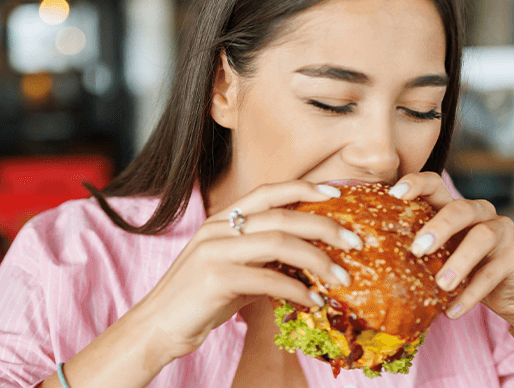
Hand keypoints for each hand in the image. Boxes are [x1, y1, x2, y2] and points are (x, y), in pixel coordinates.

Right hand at [133, 180, 362, 362]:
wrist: (157, 326)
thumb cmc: (198, 301)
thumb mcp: (234, 271)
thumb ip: (263, 260)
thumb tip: (306, 263)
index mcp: (222, 220)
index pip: (268, 191)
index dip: (305, 187)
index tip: (338, 192)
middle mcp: (218, 229)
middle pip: (283, 215)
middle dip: (326, 226)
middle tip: (356, 241)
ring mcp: (215, 251)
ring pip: (280, 243)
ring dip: (319, 260)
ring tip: (343, 278)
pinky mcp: (215, 278)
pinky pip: (269, 279)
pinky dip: (298, 290)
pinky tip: (314, 302)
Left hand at [387, 172, 513, 319]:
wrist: (507, 293)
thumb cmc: (461, 269)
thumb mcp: (438, 256)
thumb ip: (416, 248)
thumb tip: (367, 256)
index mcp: (454, 207)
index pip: (435, 184)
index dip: (416, 184)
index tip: (394, 194)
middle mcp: (480, 212)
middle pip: (460, 209)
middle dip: (438, 227)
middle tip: (417, 249)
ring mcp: (502, 232)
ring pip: (482, 237)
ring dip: (459, 262)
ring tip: (441, 285)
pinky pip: (492, 274)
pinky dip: (471, 294)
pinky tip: (452, 310)